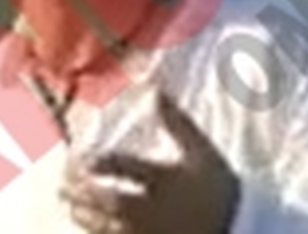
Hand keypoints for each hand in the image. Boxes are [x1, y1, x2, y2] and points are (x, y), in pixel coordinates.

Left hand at [60, 91, 239, 233]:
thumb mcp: (203, 154)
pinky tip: (91, 229)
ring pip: (106, 228)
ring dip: (84, 215)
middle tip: (63, 183)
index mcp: (165, 180)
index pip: (121, 167)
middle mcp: (153, 210)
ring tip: (70, 203)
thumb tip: (155, 88)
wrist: (244, 233)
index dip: (96, 162)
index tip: (79, 157)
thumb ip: (177, 122)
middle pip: (107, 200)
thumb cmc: (220, 192)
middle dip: (81, 190)